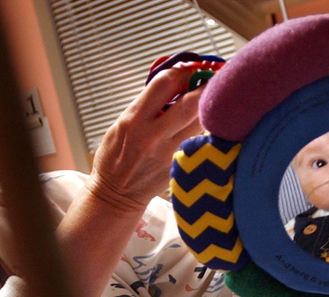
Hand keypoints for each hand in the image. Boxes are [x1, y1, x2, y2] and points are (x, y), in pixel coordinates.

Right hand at [87, 65, 204, 212]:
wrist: (116, 195)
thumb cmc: (116, 157)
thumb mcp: (121, 124)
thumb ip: (146, 105)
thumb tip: (173, 84)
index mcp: (134, 119)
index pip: (164, 84)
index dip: (181, 71)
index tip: (189, 68)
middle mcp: (153, 135)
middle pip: (190, 103)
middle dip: (205, 86)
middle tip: (213, 78)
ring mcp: (169, 152)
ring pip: (200, 122)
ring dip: (209, 107)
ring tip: (213, 100)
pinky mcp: (180, 165)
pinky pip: (200, 141)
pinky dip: (206, 129)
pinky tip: (208, 124)